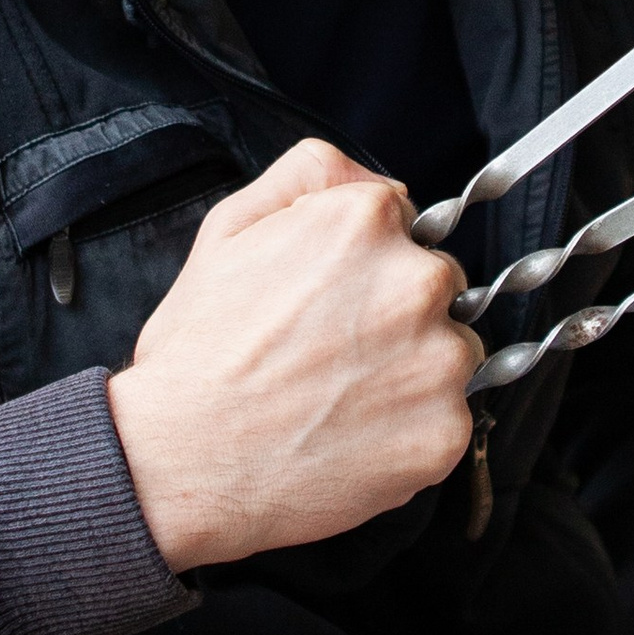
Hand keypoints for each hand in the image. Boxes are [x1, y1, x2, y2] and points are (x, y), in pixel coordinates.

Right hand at [108, 138, 478, 573]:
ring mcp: (438, 360)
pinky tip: (351, 438)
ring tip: (340, 400)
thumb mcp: (228, 228)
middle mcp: (417, 281)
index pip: (407, 229)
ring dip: (413, 373)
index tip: (329, 303)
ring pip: (452, 355)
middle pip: (439, 289)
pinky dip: (409, 434)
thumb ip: (312, 175)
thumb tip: (388, 184)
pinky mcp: (445, 432)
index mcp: (368, 220)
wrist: (181, 459)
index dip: (366, 267)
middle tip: (331, 355)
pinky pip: (448, 422)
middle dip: (397, 316)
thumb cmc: (199, 351)